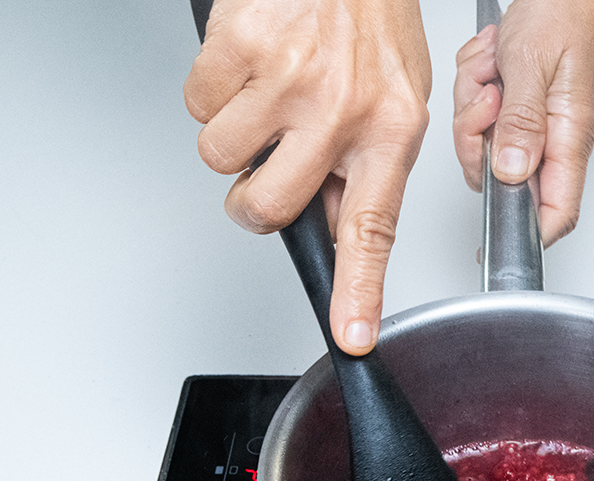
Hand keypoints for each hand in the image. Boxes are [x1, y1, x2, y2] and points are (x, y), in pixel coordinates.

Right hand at [184, 0, 431, 354]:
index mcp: (390, 127)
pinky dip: (213, 88)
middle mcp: (340, 108)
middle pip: (268, 206)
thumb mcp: (395, 94)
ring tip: (269, 88)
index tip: (350, 335)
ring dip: (233, 133)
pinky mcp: (237, 49)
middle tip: (268, 162)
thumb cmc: (369, 14)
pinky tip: (249, 60)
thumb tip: (334, 221)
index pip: (373, 226)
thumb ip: (366, 163)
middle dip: (254, 200)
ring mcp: (286, 79)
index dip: (358, 289)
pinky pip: (197, 104)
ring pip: (221, 157)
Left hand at [452, 0, 593, 246]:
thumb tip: (511, 172)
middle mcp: (553, 140)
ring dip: (473, 105)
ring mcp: (536, 125)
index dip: (525, 236)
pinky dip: (475, 86)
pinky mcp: (520, 108)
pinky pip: (481, 116)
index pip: (554, 213)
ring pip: (484, 144)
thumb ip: (521, 122)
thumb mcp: (532, 65)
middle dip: (476, 140)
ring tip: (494, 68)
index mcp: (567, 140)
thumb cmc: (568, 15)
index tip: (493, 242)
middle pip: (501, 178)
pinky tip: (492, 63)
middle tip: (487, 100)